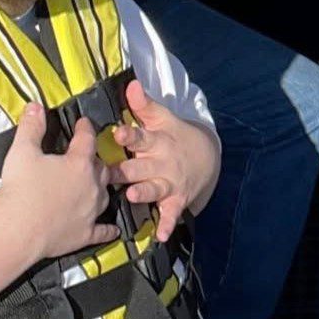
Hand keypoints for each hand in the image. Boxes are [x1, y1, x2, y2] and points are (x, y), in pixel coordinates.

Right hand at [0, 104, 118, 259]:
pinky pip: (103, 230)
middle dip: (95, 160)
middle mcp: (92, 186)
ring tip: (97, 185)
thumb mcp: (22, 151)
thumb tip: (36, 108)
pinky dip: (108, 229)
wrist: (18, 228)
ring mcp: (91, 211)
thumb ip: (32, 127)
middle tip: (88, 156)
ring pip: (105, 195)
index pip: (87, 139)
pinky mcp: (85, 234)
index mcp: (79, 163)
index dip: (85, 129)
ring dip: (102, 188)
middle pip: (100, 167)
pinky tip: (112, 229)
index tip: (84, 124)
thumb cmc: (21, 190)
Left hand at [110, 78, 219, 242]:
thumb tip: (131, 84)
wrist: (208, 157)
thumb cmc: (175, 137)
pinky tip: (160, 235)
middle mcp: (163, 163)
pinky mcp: (176, 200)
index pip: (142, 137)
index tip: (117, 133)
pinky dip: (166, 224)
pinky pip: (171, 214)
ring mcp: (170, 183)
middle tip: (111, 174)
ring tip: (133, 195)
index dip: (130, 136)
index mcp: (157, 142)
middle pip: (142, 166)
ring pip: (155, 189)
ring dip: (145, 192)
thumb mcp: (164, 119)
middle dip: (127, 170)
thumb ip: (145, 105)